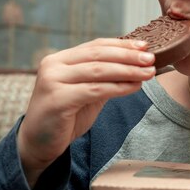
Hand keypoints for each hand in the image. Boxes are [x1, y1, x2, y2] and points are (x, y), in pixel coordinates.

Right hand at [17, 38, 155, 186]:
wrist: (38, 144)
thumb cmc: (66, 116)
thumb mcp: (87, 91)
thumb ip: (104, 77)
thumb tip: (137, 64)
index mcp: (59, 59)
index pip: (96, 46)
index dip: (122, 45)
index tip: (145, 46)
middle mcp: (53, 65)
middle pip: (99, 55)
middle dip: (128, 56)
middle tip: (151, 58)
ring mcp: (52, 81)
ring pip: (99, 71)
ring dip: (128, 71)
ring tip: (149, 72)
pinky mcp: (57, 99)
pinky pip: (95, 90)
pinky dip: (118, 87)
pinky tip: (134, 87)